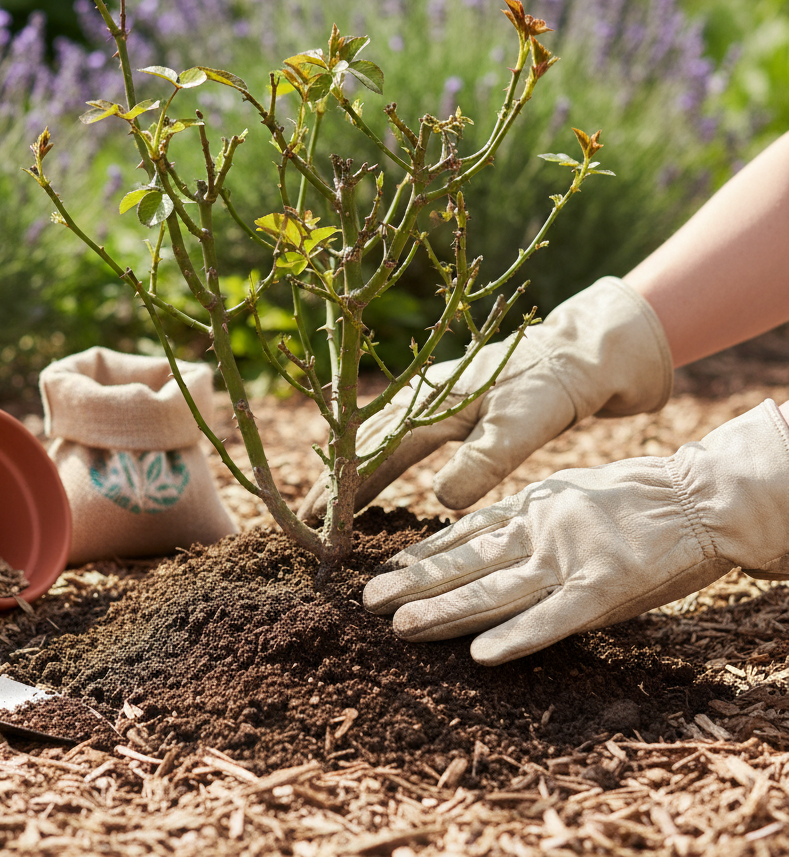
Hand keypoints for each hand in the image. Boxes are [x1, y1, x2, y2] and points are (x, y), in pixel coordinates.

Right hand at [299, 276, 672, 520]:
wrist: (575, 354)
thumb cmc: (550, 390)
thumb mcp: (523, 428)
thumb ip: (482, 463)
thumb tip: (438, 500)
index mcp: (429, 404)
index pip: (375, 455)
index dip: (346, 490)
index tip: (320, 522)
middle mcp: (416, 395)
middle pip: (360, 442)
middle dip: (331, 480)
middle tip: (303, 518)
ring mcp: (424, 393)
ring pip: (370, 434)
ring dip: (345, 466)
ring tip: (322, 498)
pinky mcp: (437, 399)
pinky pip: (389, 429)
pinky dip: (368, 453)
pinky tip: (364, 468)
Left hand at [363, 400, 788, 664]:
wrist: (701, 497)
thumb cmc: (634, 497)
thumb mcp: (565, 494)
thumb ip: (523, 515)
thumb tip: (474, 532)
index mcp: (530, 509)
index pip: (463, 536)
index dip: (422, 554)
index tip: (385, 570)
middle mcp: (538, 531)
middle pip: (466, 561)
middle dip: (415, 583)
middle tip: (368, 601)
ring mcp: (568, 559)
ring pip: (494, 588)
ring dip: (445, 609)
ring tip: (399, 626)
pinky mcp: (603, 587)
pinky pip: (553, 618)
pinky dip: (517, 637)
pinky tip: (479, 655)